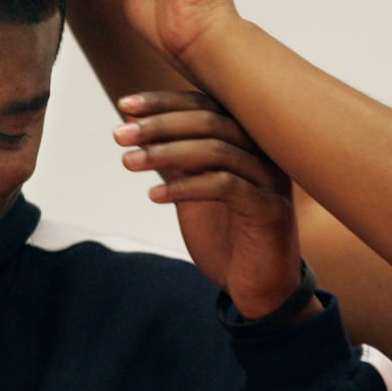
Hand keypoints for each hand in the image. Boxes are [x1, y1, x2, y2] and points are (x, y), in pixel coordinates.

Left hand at [114, 89, 319, 322]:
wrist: (258, 288)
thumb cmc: (226, 236)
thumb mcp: (192, 189)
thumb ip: (174, 156)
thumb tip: (133, 122)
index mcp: (249, 140)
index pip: (207, 103)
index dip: (164, 102)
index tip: (125, 106)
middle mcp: (266, 152)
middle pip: (211, 120)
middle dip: (160, 124)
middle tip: (120, 134)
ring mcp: (271, 179)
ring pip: (217, 150)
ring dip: (166, 153)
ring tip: (128, 162)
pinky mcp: (270, 210)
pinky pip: (225, 186)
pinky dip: (186, 187)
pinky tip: (154, 196)